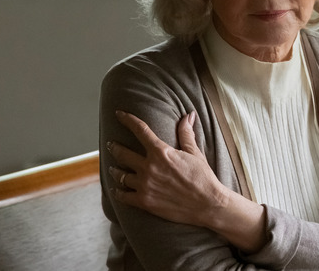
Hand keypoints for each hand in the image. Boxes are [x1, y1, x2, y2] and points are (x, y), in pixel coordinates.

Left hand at [106, 110, 227, 227]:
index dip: (128, 120)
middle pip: (122, 153)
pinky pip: (122, 195)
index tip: (119, 114)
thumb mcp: (195, 153)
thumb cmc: (203, 177)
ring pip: (120, 175)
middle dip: (114, 147)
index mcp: (161, 152)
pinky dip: (118, 191)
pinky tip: (117, 189)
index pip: (140, 130)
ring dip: (115, 170)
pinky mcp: (144, 201)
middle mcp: (149, 167)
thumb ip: (186, 134)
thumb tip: (188, 115)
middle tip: (110, 145)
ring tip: (113, 168)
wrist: (207, 204)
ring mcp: (145, 185)